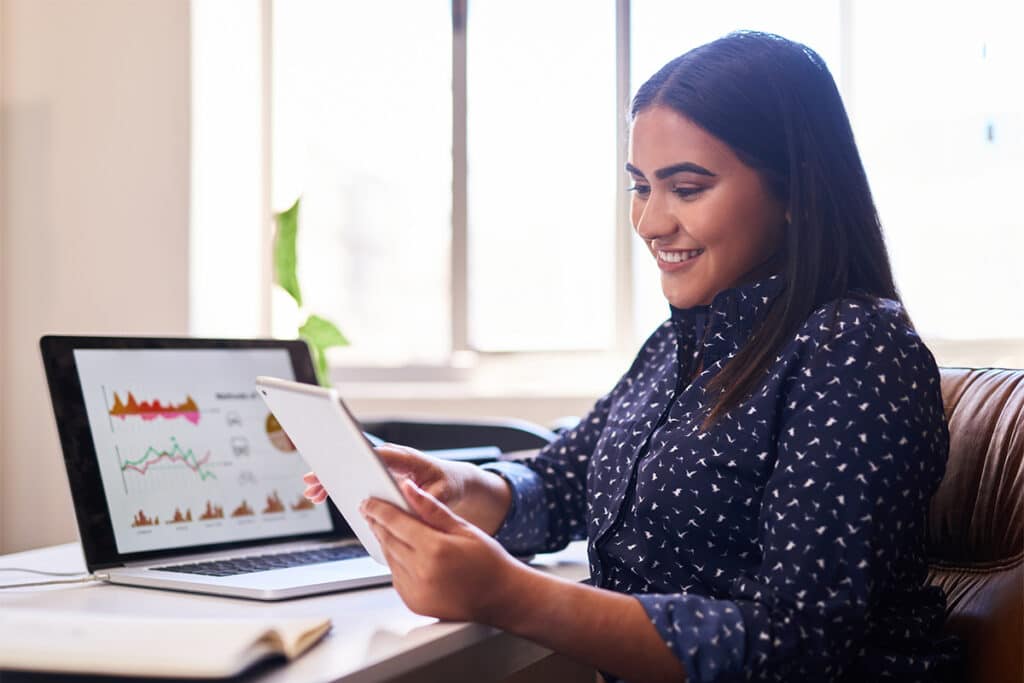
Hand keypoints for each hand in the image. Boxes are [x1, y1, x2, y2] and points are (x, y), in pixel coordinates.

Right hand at [302, 443, 467, 506]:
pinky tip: (323, 494)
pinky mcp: (380, 472)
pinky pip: (355, 475)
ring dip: (331, 477)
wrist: (454, 481)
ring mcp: (384, 463)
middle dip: (334, 468)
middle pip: (356, 458)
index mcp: (405, 458)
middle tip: (311, 480)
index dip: (354, 459)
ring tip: (312, 491)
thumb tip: (406, 503)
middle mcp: (391, 456)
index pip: (376, 455)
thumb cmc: (449, 486)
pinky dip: (339, 483)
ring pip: (352, 466)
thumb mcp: (443, 495)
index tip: (335, 465)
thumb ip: (425, 500)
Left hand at [361, 477, 525, 622]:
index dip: (379, 509)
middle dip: (378, 523)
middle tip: (371, 510)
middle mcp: (421, 572)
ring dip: (385, 541)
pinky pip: (396, 576)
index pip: (396, 523)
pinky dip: (395, 561)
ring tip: (385, 527)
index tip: (368, 501)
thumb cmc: (489, 562)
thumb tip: (409, 489)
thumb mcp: (463, 528)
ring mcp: (416, 591)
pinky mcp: (414, 602)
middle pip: (388, 540)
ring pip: (389, 558)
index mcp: (434, 550)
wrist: (502, 597)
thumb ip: (432, 509)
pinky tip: (402, 551)